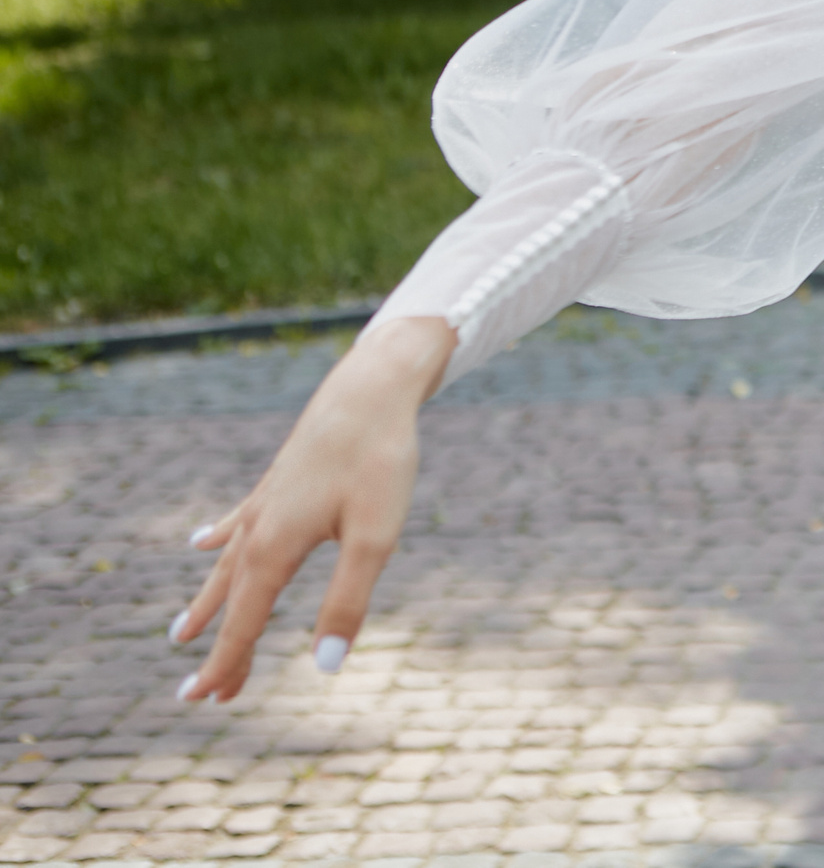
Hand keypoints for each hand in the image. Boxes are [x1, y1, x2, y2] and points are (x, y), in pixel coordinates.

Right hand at [169, 317, 454, 701]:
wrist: (373, 386)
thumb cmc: (379, 459)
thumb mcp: (375, 537)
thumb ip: (347, 601)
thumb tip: (325, 666)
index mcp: (275, 549)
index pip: (245, 623)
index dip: (227, 665)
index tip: (204, 702)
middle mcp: (258, 528)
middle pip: (232, 601)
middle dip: (219, 647)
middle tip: (197, 693)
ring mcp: (265, 501)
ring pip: (227, 565)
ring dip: (208, 602)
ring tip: (180, 633)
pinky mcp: (279, 480)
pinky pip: (238, 520)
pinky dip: (219, 538)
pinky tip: (201, 542)